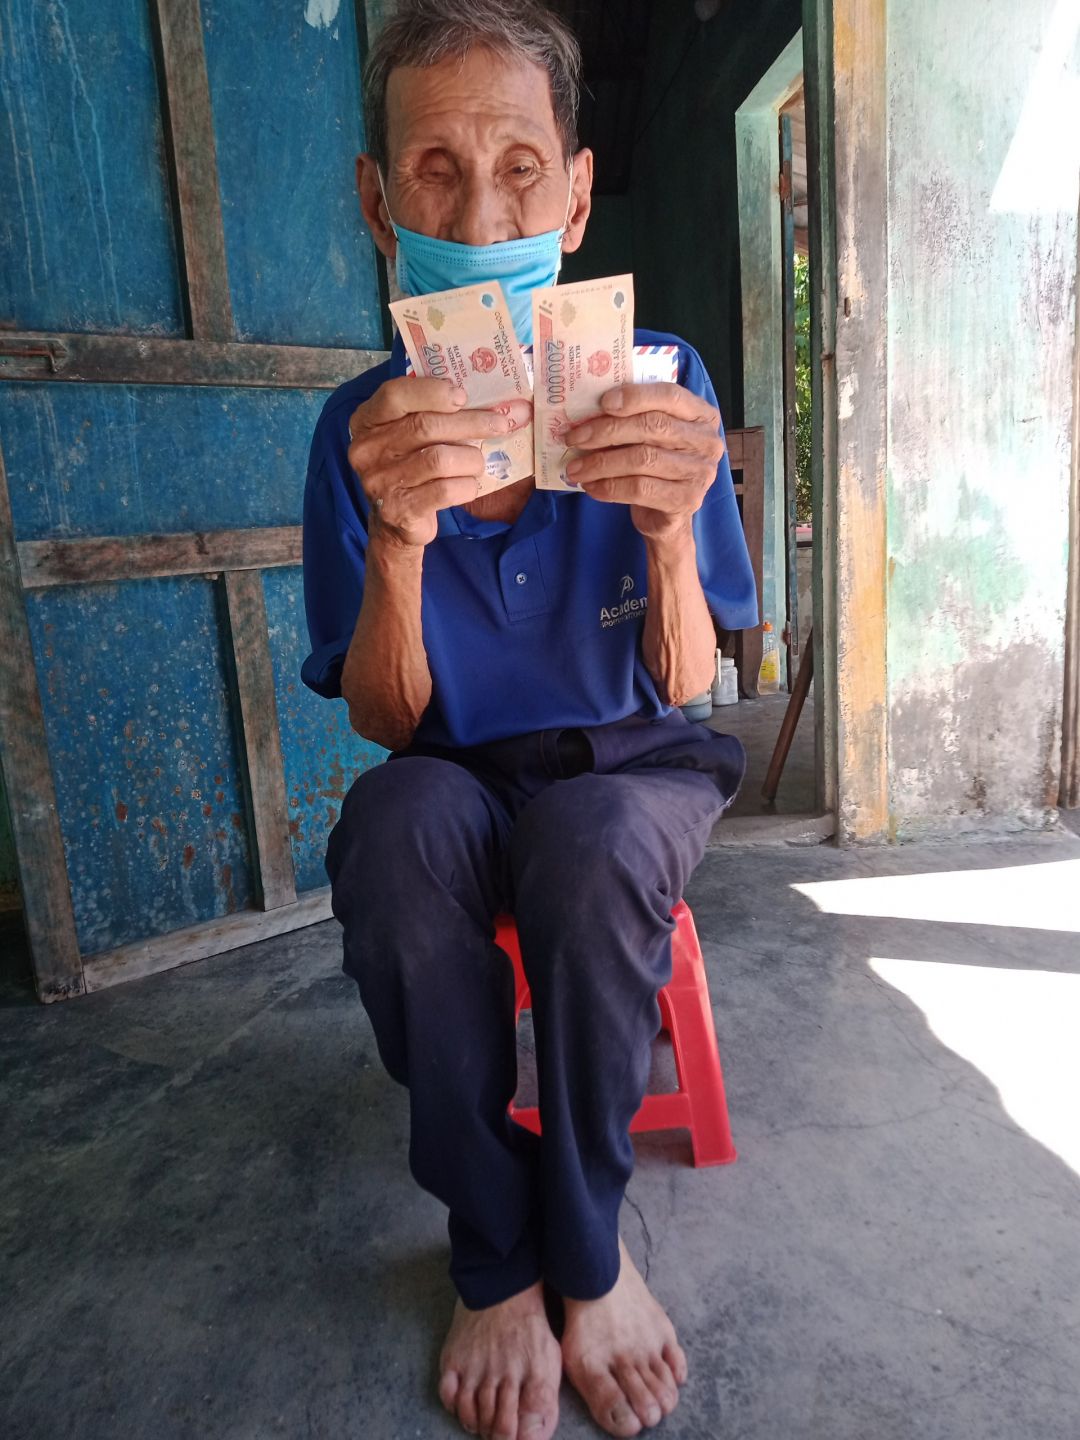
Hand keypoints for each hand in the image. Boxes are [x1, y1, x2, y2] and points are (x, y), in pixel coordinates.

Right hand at [347, 378, 531, 549]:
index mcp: (366, 422)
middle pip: (425, 426)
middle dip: (470, 422)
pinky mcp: (399, 510)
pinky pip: (445, 491)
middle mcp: (367, 450)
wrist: (395, 523)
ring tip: (478, 462)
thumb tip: (504, 403)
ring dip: (470, 458)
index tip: (463, 396)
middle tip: (500, 423)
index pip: (395, 395)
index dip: (431, 392)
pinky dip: (466, 486)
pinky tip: (470, 485)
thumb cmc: (410, 467)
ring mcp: (380, 482)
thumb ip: (435, 413)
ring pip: (439, 459)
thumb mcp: (409, 435)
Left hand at [562, 383, 725, 542]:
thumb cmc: (657, 468)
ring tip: (575, 468)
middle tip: (574, 438)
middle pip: (652, 427)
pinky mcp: (686, 501)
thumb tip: (590, 411)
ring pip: (642, 459)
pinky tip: (590, 487)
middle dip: (607, 431)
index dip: (635, 396)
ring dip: (601, 463)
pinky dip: (609, 487)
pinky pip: (639, 489)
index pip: (670, 395)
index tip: (602, 402)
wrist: (667, 517)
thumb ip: (636, 418)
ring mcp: (700, 473)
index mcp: (702, 415)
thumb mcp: (653, 437)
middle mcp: (707, 442)